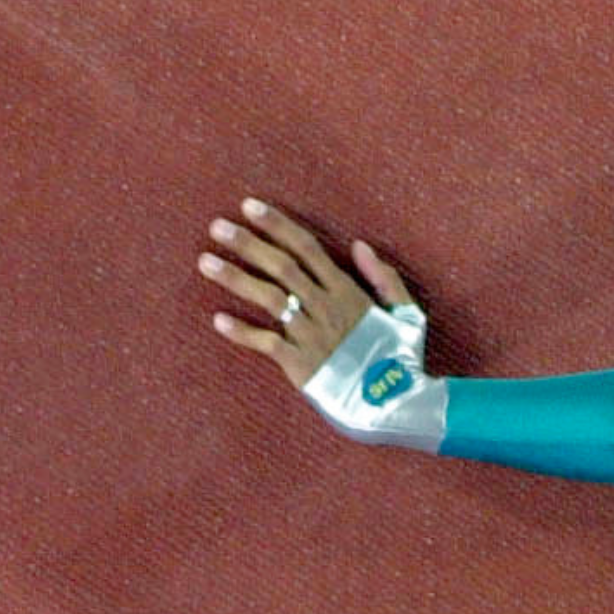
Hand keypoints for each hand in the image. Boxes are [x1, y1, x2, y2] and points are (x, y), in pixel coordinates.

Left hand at [200, 199, 417, 391]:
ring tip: (205, 262)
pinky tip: (218, 321)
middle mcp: (326, 308)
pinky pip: (267, 344)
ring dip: (235, 278)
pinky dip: (242, 333)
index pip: (306, 248)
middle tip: (216, 227)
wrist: (400, 406)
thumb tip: (359, 245)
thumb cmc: (404, 360)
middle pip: (281, 267)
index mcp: (347, 292)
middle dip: (247, 244)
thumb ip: (384, 278)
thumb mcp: (407, 314)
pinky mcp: (302, 367)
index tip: (249, 207)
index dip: (276, 225)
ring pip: (269, 298)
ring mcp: (312, 337)